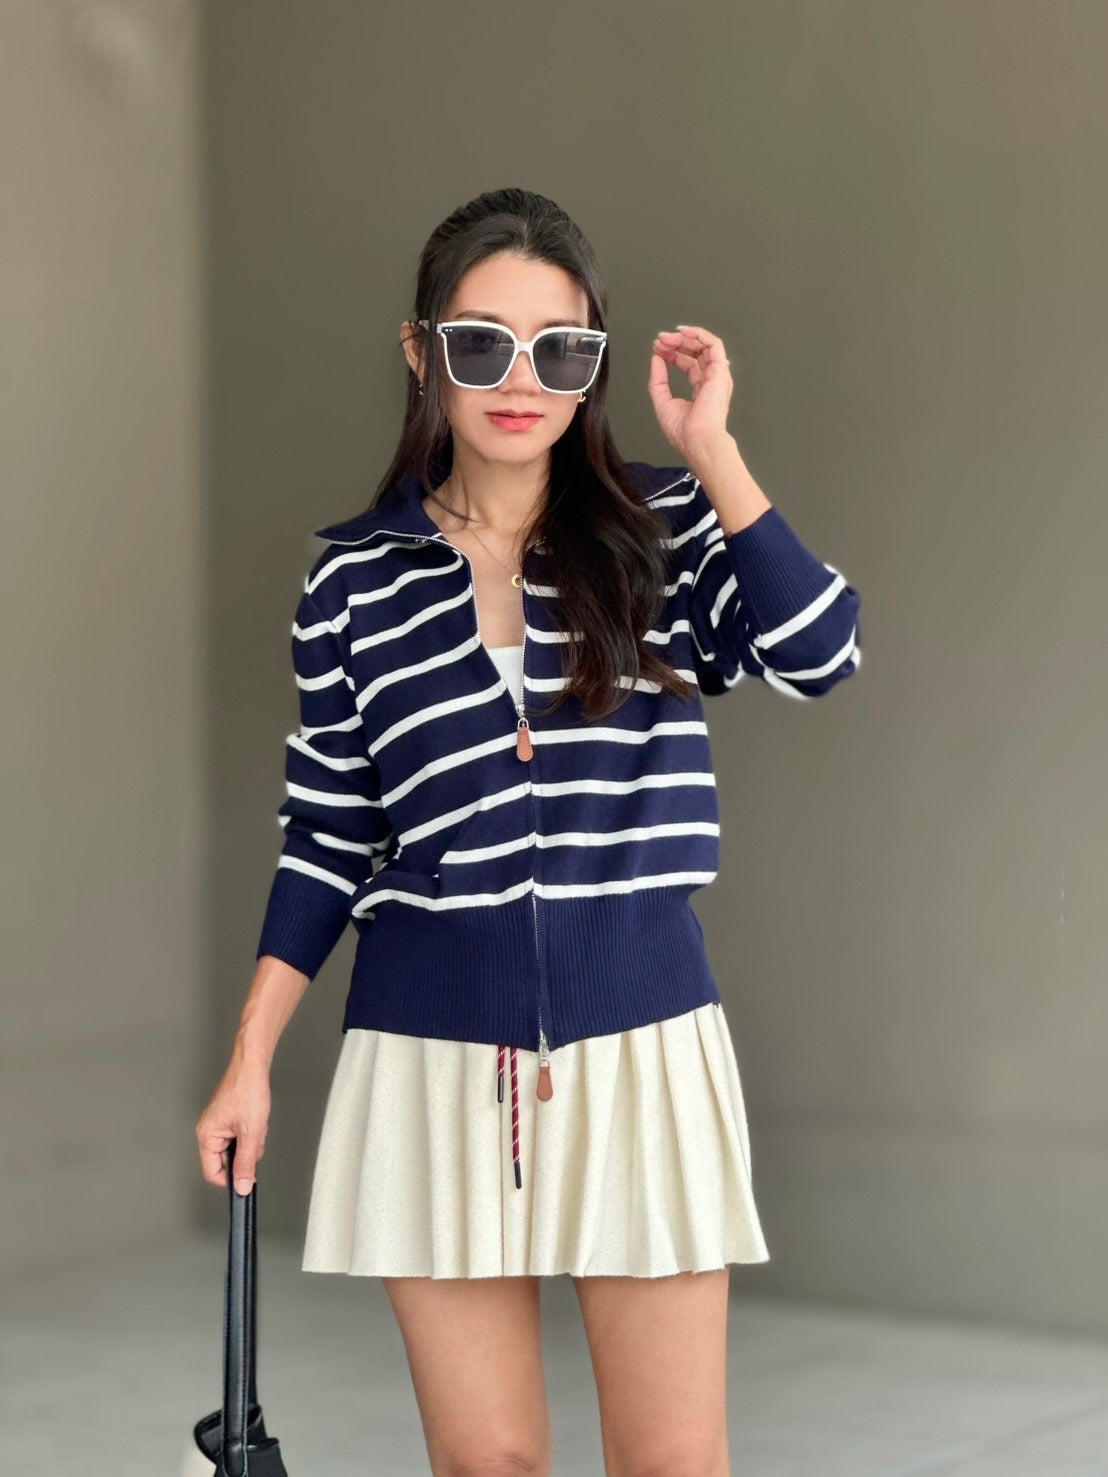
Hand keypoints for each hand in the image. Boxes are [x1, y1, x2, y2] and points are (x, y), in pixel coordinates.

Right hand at [195, 1054, 271, 1195]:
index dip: (230, 1179)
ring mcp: (219, 1124)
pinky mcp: (228, 1117)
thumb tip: (242, 1186)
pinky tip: (257, 1119)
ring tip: (257, 1124)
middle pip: (227, 1160)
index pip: (212, 1172)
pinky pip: (241, 1135)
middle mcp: (209, 1131)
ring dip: (251, 1140)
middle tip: (255, 1138)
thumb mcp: (251, 1133)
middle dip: (246, 1153)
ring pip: (237, 1147)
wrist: (253, 1065)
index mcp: (207, 1136)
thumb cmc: (247, 1091)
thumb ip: (246, 1163)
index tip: (246, 1179)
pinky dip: (252, 1131)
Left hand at [647, 324, 736, 470]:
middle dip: (676, 344)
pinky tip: (683, 332)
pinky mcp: (720, 371)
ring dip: (685, 338)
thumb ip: (658, 380)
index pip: (688, 365)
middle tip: (660, 341)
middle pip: (696, 354)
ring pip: (704, 346)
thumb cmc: (685, 433)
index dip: (672, 354)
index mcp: (700, 391)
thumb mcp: (662, 402)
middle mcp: (711, 382)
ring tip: (668, 337)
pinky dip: (699, 334)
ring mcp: (717, 376)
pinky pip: (714, 344)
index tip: (657, 349)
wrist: (697, 440)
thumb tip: (657, 359)